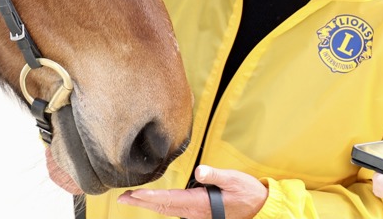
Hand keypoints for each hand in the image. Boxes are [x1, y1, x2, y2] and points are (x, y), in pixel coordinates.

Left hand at [117, 165, 267, 218]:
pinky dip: (161, 204)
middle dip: (142, 202)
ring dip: (149, 204)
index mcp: (200, 203)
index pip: (169, 200)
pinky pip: (175, 209)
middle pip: (163, 207)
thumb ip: (216, 175)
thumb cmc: (246, 193)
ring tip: (132, 197)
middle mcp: (195, 211)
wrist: (260, 208)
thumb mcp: (234, 180)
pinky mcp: (199, 211)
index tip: (134, 195)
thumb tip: (200, 170)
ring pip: (168, 209)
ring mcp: (196, 213)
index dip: (150, 197)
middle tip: (122, 198)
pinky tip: (153, 200)